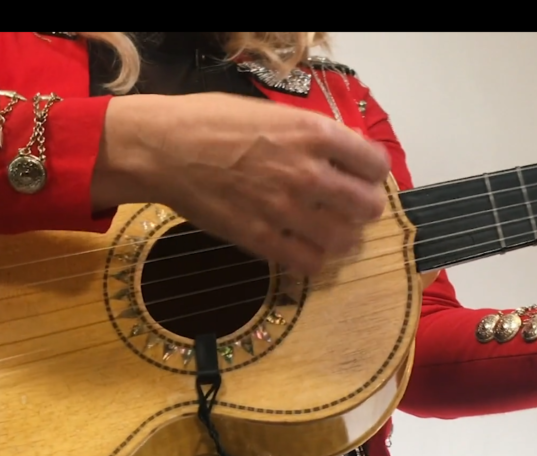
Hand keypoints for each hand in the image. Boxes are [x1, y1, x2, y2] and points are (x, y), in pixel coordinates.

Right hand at [93, 92, 389, 274]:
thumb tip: (340, 153)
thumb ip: (309, 135)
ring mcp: (285, 210)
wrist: (163, 148)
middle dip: (365, 209)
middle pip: (367, 206)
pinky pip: (308, 262)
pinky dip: (316, 261)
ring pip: (344, 240)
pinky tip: (309, 253)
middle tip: (355, 209)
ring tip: (339, 235)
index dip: (373, 173)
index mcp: (313, 134)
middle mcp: (307, 173)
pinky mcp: (261, 238)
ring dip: (347, 239)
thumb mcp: (271, 112)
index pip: (373, 163)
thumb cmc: (211, 121)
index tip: (365, 177)